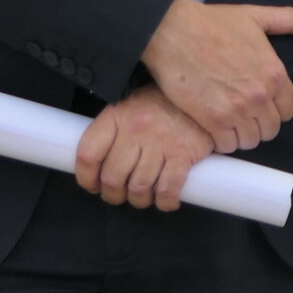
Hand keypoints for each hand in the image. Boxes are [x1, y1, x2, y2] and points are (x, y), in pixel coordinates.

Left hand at [75, 85, 213, 210]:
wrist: (205, 91)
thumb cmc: (165, 101)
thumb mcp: (132, 104)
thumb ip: (114, 129)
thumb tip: (99, 162)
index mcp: (117, 115)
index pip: (88, 154)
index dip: (86, 178)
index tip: (93, 185)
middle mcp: (136, 128)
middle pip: (112, 177)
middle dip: (113, 194)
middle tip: (119, 195)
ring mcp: (161, 142)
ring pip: (139, 187)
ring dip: (139, 200)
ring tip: (143, 197)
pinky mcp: (184, 153)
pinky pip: (167, 189)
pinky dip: (165, 201)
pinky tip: (166, 200)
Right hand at [139, 0, 292, 153]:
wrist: (173, 31)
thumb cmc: (213, 23)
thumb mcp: (257, 17)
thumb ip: (291, 21)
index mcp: (275, 73)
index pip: (288, 110)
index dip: (275, 110)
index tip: (261, 106)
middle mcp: (261, 95)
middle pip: (270, 129)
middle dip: (258, 124)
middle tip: (242, 116)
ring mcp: (237, 110)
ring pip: (250, 140)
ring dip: (241, 135)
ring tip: (228, 123)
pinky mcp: (212, 120)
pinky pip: (227, 145)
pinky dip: (222, 141)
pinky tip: (214, 129)